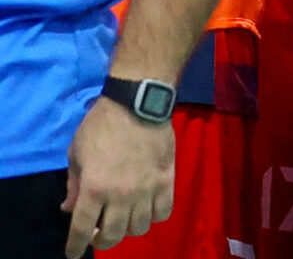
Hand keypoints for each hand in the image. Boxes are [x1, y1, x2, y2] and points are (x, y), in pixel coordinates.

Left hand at [63, 97, 175, 257]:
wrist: (138, 104)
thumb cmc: (101, 126)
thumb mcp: (76, 153)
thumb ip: (74, 184)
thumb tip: (70, 208)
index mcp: (94, 188)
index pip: (81, 228)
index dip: (75, 246)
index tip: (74, 253)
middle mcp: (121, 195)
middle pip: (112, 235)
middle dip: (101, 241)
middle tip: (97, 235)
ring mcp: (146, 189)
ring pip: (139, 227)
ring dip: (128, 229)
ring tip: (123, 220)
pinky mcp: (167, 181)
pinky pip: (163, 212)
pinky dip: (154, 216)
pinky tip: (146, 209)